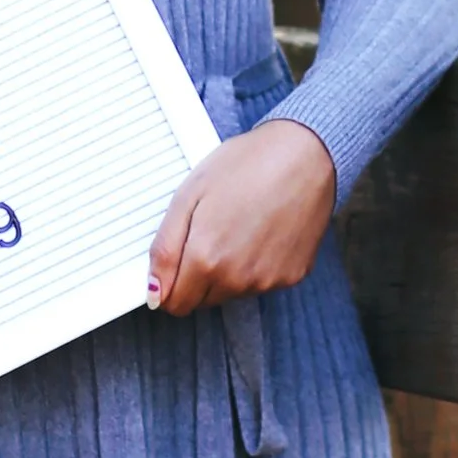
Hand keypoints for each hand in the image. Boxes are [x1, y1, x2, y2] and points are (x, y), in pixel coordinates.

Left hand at [146, 115, 335, 317]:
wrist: (305, 154)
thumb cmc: (245, 165)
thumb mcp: (189, 195)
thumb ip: (165, 248)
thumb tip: (152, 292)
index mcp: (205, 259)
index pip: (174, 304)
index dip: (168, 284)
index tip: (176, 259)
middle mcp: (237, 280)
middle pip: (201, 301)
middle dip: (196, 277)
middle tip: (208, 232)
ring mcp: (267, 281)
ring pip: (231, 294)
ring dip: (226, 272)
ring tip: (238, 226)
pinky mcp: (292, 276)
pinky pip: (260, 284)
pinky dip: (255, 265)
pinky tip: (262, 231)